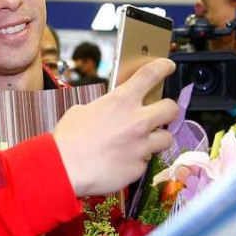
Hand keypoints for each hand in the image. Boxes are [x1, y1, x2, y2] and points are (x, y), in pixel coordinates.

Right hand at [53, 58, 178, 195]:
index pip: (150, 74)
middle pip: (171, 108)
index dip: (163, 67)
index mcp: (121, 101)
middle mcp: (137, 121)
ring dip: (156, 139)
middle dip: (168, 110)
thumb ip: (102, 108)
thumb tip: (105, 112)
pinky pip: (145, 163)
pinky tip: (122, 162)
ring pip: (166, 138)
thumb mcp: (82, 111)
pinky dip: (136, 161)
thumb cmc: (67, 139)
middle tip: (162, 114)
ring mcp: (141, 146)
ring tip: (142, 143)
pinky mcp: (138, 168)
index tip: (168, 66)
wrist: (63, 169)